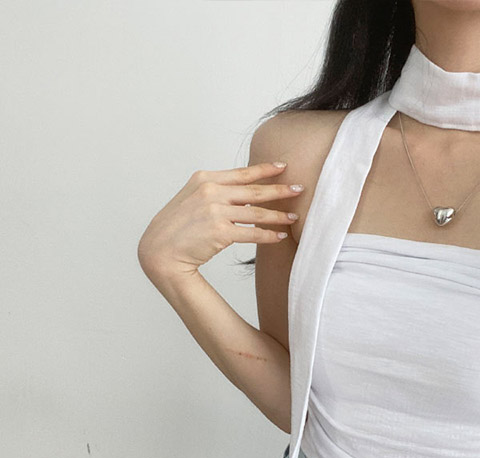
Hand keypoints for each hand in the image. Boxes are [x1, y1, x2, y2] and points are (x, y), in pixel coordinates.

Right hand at [137, 162, 302, 277]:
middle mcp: (210, 191)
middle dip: (280, 190)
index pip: (242, 173)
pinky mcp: (220, 232)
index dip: (265, 169)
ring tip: (294, 217)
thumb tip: (245, 193)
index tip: (283, 166)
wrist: (160, 250)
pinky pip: (252, 233)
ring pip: (257, 213)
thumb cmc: (177, 227)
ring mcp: (215, 211)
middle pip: (254, 190)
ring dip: (279, 216)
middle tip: (300, 189)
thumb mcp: (191, 199)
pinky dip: (268, 235)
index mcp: (204, 179)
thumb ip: (216, 191)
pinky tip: (280, 236)